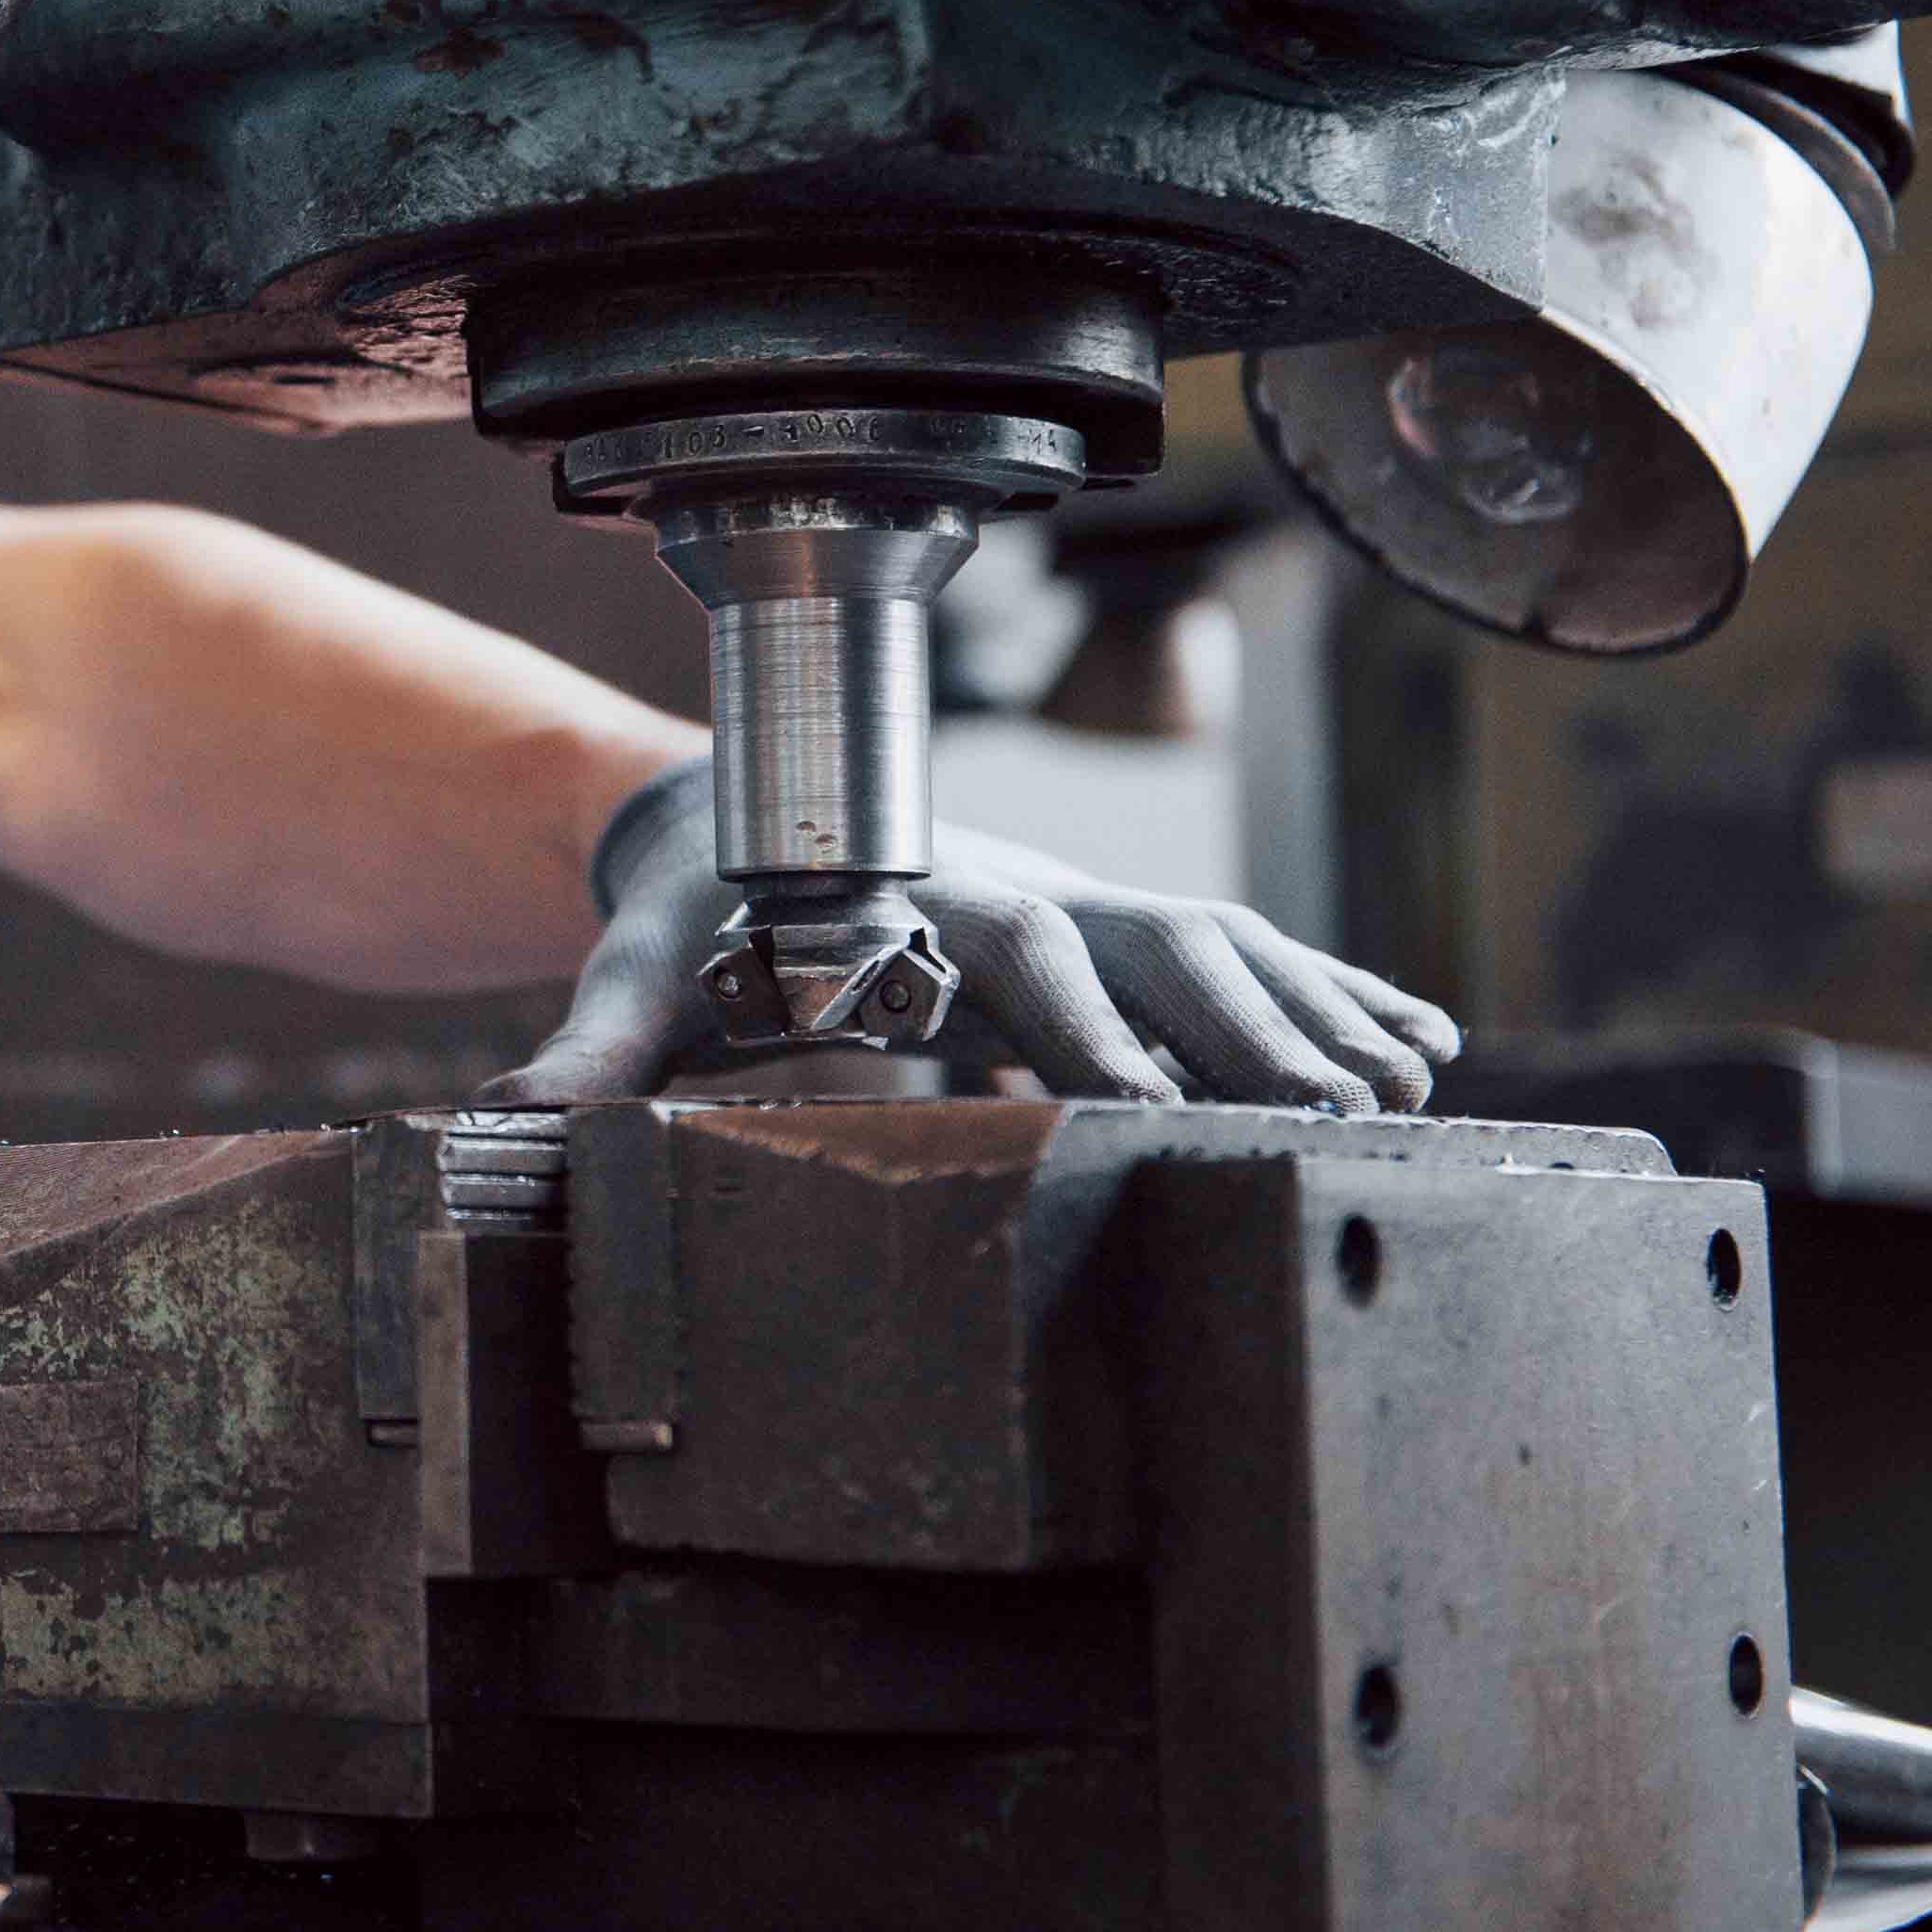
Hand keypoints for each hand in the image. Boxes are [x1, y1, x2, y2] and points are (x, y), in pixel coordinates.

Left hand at [493, 766, 1462, 1108]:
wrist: (717, 810)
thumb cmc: (690, 898)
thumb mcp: (640, 965)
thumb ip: (588, 1046)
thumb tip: (505, 1121)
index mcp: (923, 906)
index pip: (1023, 968)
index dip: (1089, 1034)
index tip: (1152, 1103)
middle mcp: (1021, 892)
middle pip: (1164, 950)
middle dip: (1254, 1029)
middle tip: (1341, 1113)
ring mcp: (1076, 904)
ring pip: (1226, 949)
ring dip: (1319, 1017)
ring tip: (1416, 1090)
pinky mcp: (1102, 929)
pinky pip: (1245, 958)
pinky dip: (1337, 996)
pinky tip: (1425, 1050)